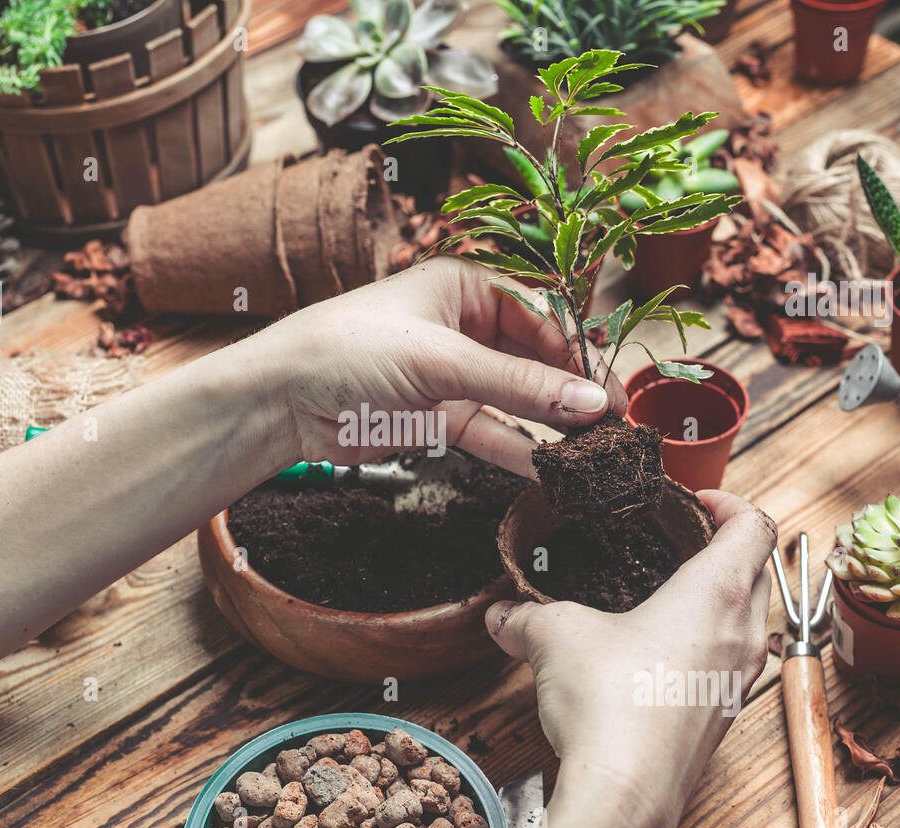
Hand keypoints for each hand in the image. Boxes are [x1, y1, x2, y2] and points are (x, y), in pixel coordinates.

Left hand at [249, 256, 627, 476]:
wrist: (282, 399)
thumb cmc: (351, 349)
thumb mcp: (442, 360)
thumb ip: (518, 386)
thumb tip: (591, 403)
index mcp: (465, 287)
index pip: (541, 314)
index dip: (577, 352)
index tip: (609, 391)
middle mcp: (464, 328)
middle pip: (536, 359)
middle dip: (573, 392)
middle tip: (616, 426)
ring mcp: (452, 376)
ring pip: (518, 401)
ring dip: (553, 426)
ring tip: (596, 452)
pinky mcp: (439, 419)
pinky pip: (492, 434)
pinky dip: (521, 451)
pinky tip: (553, 469)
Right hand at [484, 491, 776, 827]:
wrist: (625, 792)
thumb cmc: (611, 705)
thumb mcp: (556, 636)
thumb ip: (527, 616)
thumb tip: (501, 616)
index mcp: (716, 593)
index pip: (755, 526)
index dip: (730, 502)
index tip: (696, 501)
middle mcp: (741, 633)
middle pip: (757, 571)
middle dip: (723, 548)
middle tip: (678, 541)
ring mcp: (738, 680)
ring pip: (748, 621)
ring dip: (719, 600)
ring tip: (665, 597)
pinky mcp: (721, 717)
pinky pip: (728, 664)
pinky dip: (704, 645)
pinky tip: (653, 657)